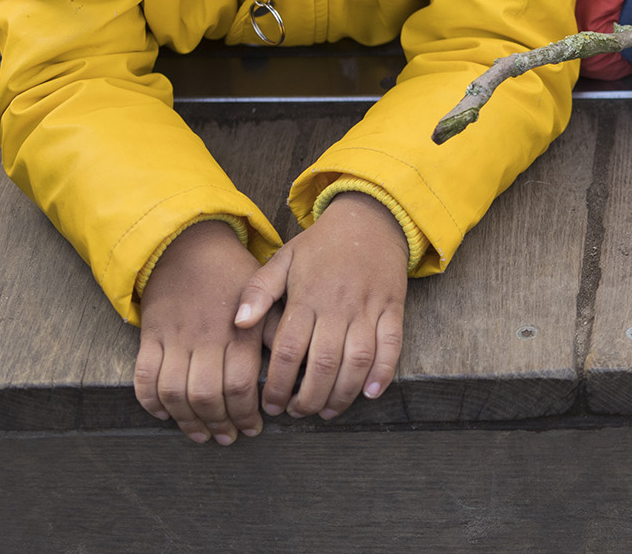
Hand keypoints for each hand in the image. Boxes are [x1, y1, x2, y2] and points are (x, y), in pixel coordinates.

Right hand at [135, 220, 266, 443]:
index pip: (240, 385)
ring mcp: (174, 337)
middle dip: (218, 424)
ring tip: (201, 435)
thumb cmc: (234, 273)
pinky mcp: (150, 336)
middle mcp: (206, 337)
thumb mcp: (267, 295)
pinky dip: (151, 401)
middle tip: (228, 438)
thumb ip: (277, 328)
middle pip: (207, 395)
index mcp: (238, 329)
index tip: (254, 428)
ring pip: (174, 392)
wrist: (189, 245)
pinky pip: (144, 377)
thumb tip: (302, 362)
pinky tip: (164, 414)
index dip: (246, 413)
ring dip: (187, 421)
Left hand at [234, 191, 408, 420]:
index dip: (279, 385)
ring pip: (357, 361)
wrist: (370, 218)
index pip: (289, 351)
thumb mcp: (283, 259)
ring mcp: (369, 307)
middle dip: (309, 398)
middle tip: (298, 413)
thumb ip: (258, 291)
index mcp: (307, 297)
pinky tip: (370, 393)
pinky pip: (392, 345)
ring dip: (342, 394)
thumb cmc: (321, 245)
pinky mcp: (393, 308)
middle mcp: (338, 306)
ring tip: (327, 411)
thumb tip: (238, 323)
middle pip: (323, 364)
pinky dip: (383, 373)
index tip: (272, 405)